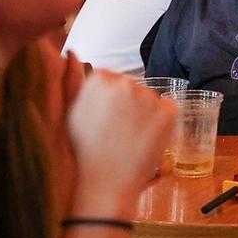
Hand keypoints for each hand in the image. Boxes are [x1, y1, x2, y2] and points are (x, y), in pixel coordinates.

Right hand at [66, 57, 174, 208]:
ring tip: (130, 137)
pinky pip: (167, 108)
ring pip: (149, 98)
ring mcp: (148, 98)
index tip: (105, 119)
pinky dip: (161, 120)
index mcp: (99, 79)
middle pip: (130, 87)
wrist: (104, 184)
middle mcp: (125, 83)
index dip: (109, 100)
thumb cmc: (82, 150)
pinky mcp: (167, 113)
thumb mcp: (69, 111)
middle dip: (127, 104)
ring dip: (144, 112)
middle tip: (118, 132)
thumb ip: (70, 79)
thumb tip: (72, 52)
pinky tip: (145, 137)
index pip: (110, 78)